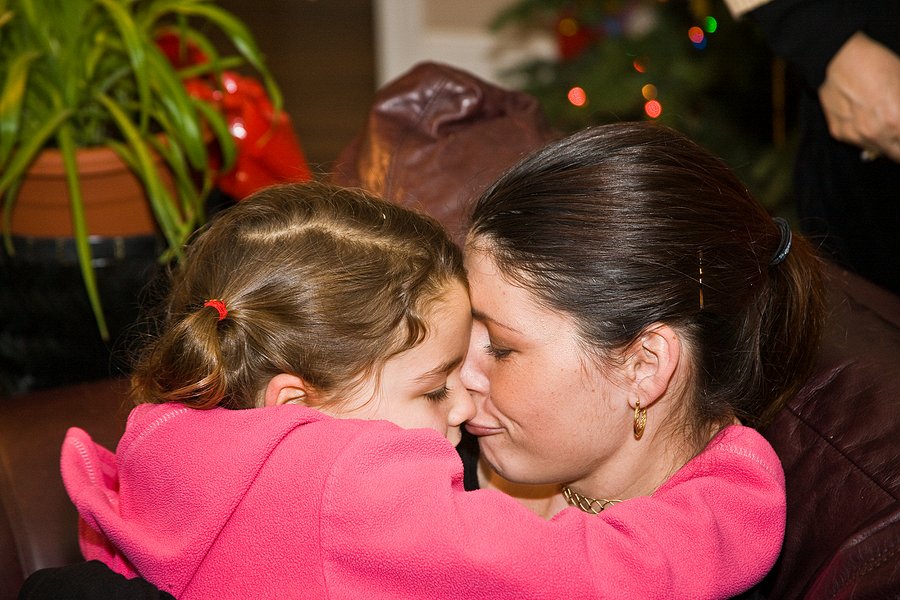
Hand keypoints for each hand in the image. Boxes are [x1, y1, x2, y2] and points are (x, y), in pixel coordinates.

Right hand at [818, 32, 899, 162]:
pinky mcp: (838, 133)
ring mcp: (854, 136)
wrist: (840, 58)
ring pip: (876, 150)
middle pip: (896, 155)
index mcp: (896, 123)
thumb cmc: (878, 65)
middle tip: (899, 130)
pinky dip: (864, 134)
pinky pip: (857, 141)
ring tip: (882, 121)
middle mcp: (874, 135)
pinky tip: (864, 116)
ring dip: (884, 141)